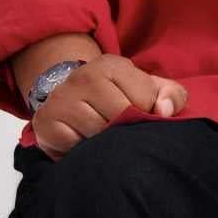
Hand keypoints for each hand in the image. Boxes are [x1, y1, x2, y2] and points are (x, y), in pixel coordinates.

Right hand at [30, 54, 189, 161]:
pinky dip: (84, 151)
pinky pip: (75, 146)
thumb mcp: (149, 90)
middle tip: (121, 131)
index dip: (146, 115)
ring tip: (105, 137)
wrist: (71, 100)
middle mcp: (82, 77)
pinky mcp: (46, 123)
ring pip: (98, 134)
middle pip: (120, 118)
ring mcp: (61, 99)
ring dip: (106, 143)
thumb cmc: (118, 97)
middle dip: (127, 131)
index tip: (138, 114)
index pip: (143, 100)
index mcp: (111, 65)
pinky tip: (85, 143)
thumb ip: (172, 96)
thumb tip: (164, 111)